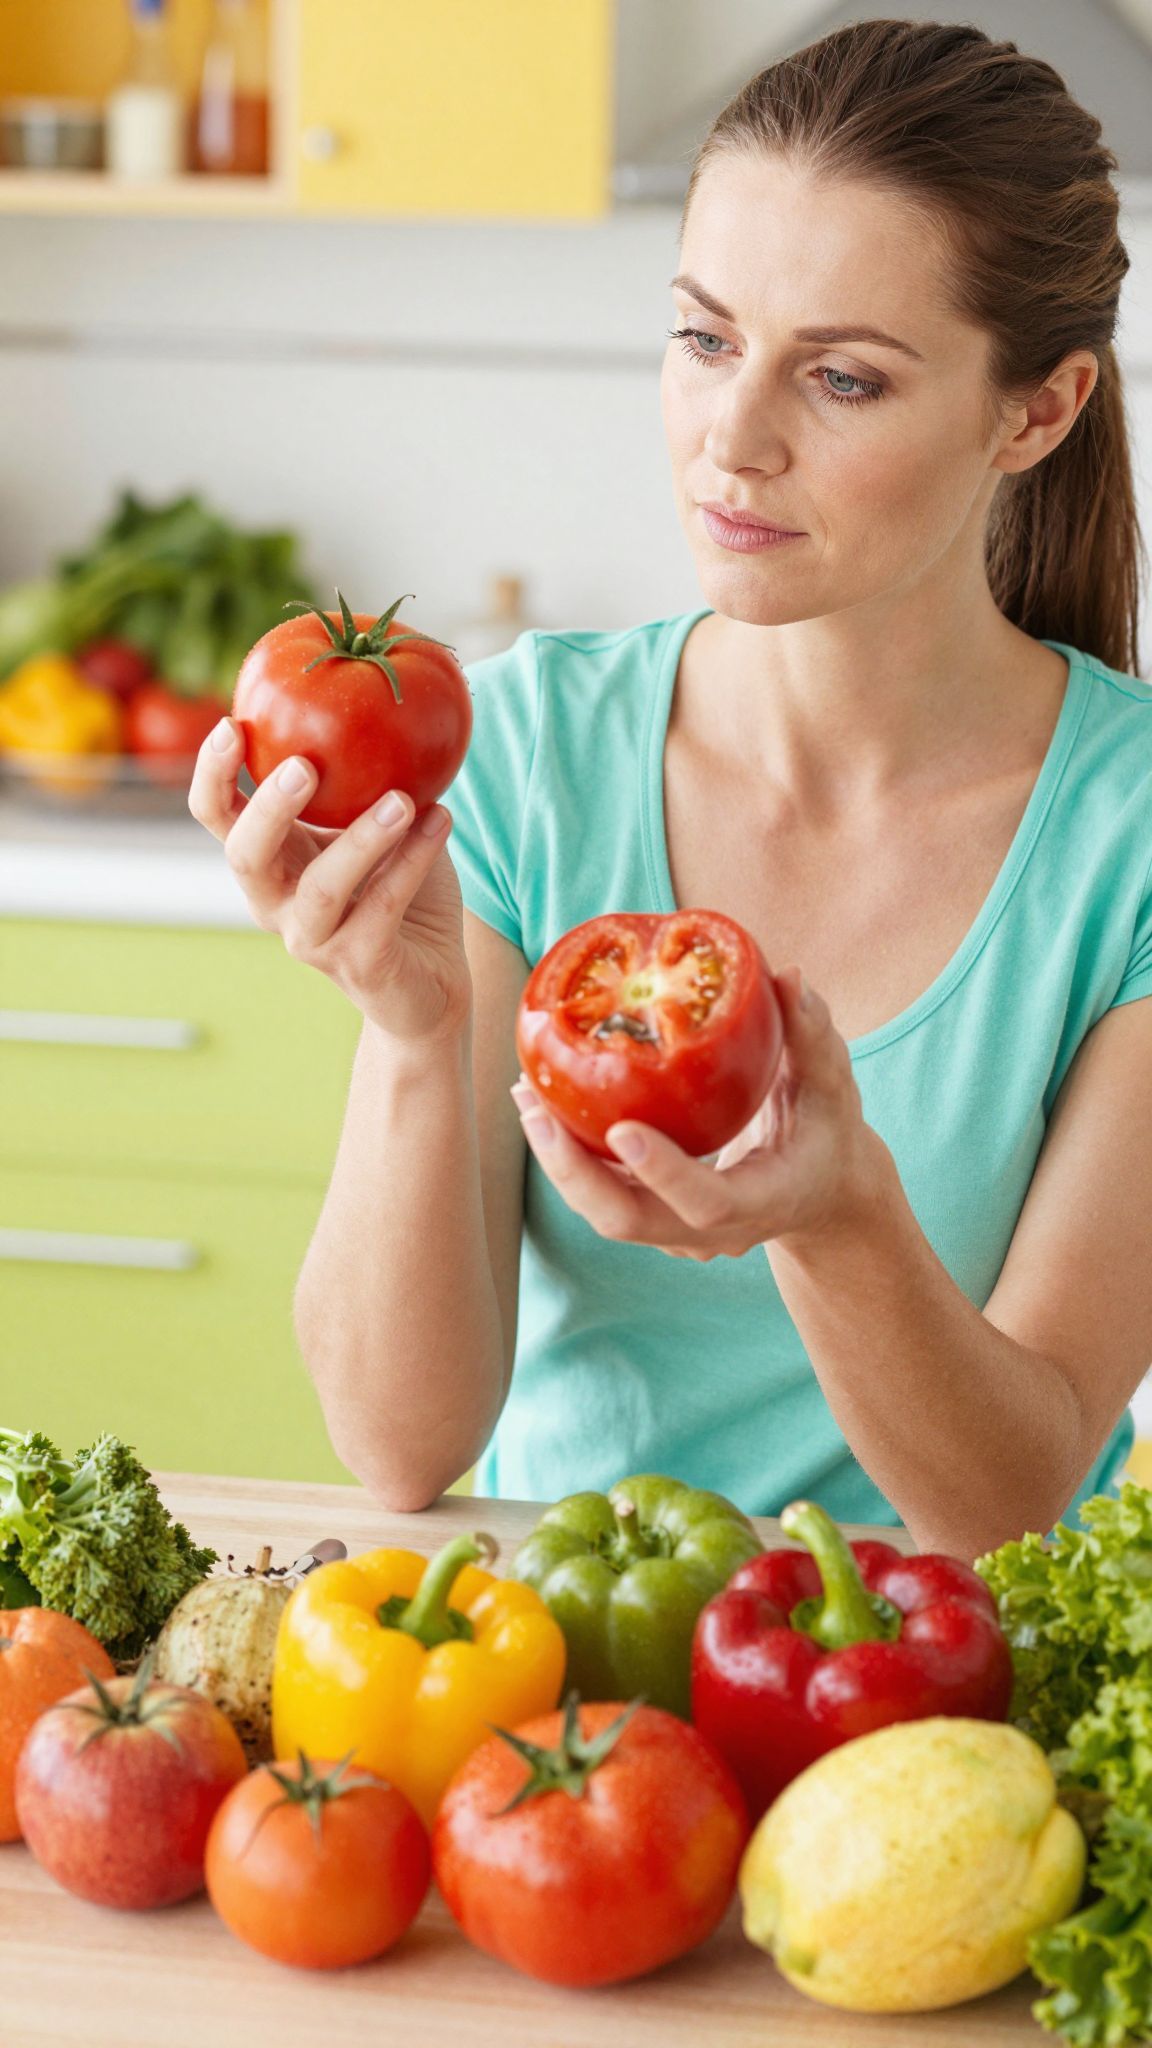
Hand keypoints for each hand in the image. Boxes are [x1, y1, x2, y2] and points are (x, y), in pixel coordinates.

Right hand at [188, 716, 472, 1043]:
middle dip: (268, 809)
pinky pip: (383, 909)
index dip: (213, 774)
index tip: (232, 723)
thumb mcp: (376, 826)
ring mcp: (314, 939)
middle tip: (303, 765)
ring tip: (402, 799)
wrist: (430, 985)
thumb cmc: (400, 892)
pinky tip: (442, 819)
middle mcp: (276, 902)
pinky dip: (414, 861)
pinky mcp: (361, 964)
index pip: (217, 816)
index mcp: (269, 861)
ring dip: (361, 839)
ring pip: (321, 890)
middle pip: (246, 855)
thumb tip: (385, 691)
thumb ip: (368, 776)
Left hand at [510, 967, 885, 1258]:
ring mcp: (679, 1234)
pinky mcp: (655, 1217)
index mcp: (764, 1201)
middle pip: (631, 1220)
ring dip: (559, 1161)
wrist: (821, 1189)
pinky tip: (541, 1103)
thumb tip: (789, 976)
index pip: (707, 1203)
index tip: (621, 1128)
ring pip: (606, 1212)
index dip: (663, 1172)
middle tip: (538, 1109)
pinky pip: (603, 1195)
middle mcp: (714, 1232)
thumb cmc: (827, 1130)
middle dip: (575, 1170)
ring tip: (526, 1095)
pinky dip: (569, 1155)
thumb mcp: (834, 1085)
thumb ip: (813, 1035)